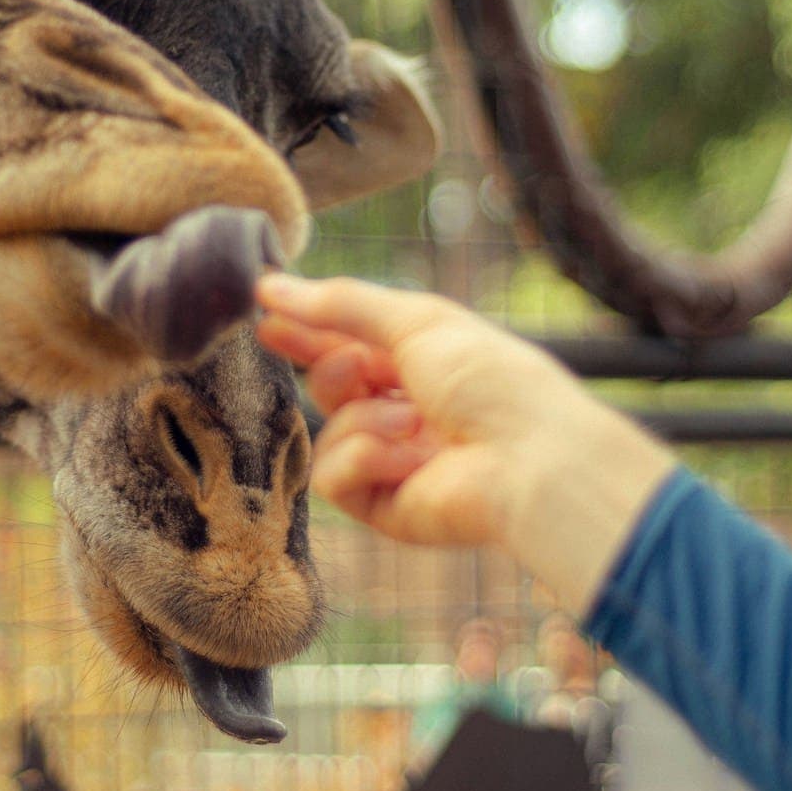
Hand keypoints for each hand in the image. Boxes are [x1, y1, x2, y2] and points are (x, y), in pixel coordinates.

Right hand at [256, 273, 674, 605]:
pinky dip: (365, 460)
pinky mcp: (385, 506)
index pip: (348, 343)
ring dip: (363, 419)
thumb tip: (270, 284)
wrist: (529, 457)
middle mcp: (409, 413)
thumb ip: (341, 304)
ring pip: (328, 432)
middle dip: (332, 371)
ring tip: (411, 423)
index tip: (262, 317)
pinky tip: (408, 460)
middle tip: (357, 367)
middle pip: (331, 387)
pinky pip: (334, 479)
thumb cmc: (490, 380)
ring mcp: (396, 463)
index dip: (305, 332)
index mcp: (425, 364)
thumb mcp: (416, 320)